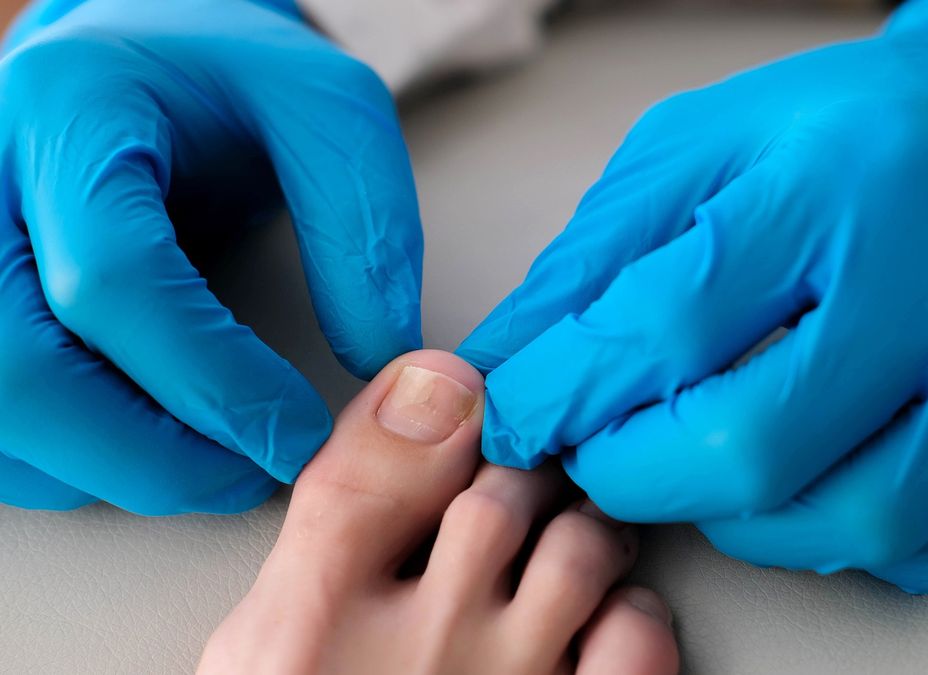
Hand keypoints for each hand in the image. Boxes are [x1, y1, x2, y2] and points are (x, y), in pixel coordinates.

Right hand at [0, 0, 420, 514]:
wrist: (149, 59)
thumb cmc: (233, 80)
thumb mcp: (327, 112)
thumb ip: (363, 224)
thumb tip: (379, 360)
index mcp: (71, 111)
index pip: (112, 278)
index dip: (214, 380)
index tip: (300, 430)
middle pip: (22, 367)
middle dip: (150, 454)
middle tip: (254, 475)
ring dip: (107, 469)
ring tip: (217, 469)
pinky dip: (67, 463)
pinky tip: (151, 452)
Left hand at [459, 0, 927, 592]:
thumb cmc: (836, 133)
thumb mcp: (691, 151)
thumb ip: (590, 262)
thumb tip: (505, 372)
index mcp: (826, 183)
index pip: (667, 327)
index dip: (566, 395)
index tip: (521, 419)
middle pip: (759, 445)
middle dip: (640, 478)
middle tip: (604, 457)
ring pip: (870, 518)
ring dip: (753, 525)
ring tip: (712, 470)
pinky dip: (892, 552)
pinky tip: (832, 494)